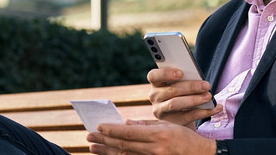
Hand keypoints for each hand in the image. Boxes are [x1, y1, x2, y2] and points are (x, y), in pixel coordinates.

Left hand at [87, 119, 216, 154]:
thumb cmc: (184, 138)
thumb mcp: (168, 126)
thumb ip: (146, 126)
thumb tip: (126, 124)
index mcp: (159, 134)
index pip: (129, 133)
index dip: (112, 130)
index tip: (100, 126)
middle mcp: (155, 149)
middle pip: (123, 145)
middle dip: (105, 140)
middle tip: (90, 136)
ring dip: (107, 151)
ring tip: (94, 147)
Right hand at [147, 68, 221, 127]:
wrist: (181, 112)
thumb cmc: (182, 90)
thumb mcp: (180, 82)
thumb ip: (185, 77)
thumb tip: (198, 76)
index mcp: (156, 82)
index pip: (154, 76)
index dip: (166, 73)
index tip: (181, 73)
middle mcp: (154, 96)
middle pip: (170, 90)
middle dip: (190, 87)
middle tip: (206, 85)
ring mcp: (160, 110)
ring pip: (175, 104)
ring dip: (194, 100)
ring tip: (209, 96)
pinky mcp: (170, 122)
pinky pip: (187, 117)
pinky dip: (203, 112)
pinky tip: (215, 108)